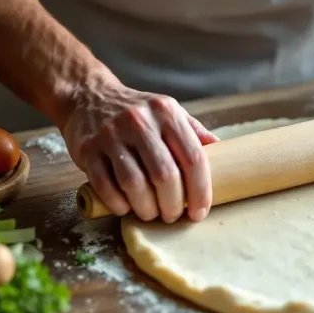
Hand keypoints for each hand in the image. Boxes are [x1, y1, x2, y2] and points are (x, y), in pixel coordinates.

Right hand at [59, 78, 217, 222]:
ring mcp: (111, 134)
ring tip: (151, 214)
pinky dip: (118, 204)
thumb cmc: (138, 113)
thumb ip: (194, 133)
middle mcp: (140, 121)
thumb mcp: (169, 112)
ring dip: (146, 208)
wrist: (89, 96)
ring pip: (134, 183)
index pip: (193, 158)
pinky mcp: (87, 148)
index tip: (199, 212)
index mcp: (167, 113)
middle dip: (172, 204)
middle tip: (173, 216)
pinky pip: (105, 185)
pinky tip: (126, 208)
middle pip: (164, 175)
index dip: (200, 191)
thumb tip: (225, 154)